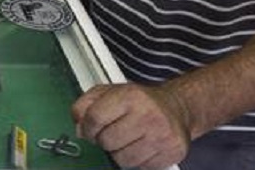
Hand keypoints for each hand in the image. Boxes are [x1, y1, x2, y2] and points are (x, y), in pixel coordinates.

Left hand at [72, 84, 191, 169]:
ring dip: (120, 153)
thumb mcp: (110, 92)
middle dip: (104, 140)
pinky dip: (138, 160)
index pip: (95, 117)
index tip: (89, 129)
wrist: (176, 107)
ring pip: (122, 159)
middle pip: (107, 141)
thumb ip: (87, 104)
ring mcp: (162, 135)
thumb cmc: (140, 102)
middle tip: (113, 132)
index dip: (87, 128)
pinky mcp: (172, 152)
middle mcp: (148, 114)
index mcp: (130, 96)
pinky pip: (141, 167)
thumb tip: (78, 126)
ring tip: (129, 139)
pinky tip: (142, 146)